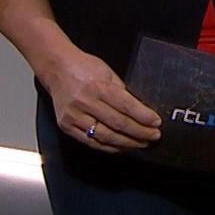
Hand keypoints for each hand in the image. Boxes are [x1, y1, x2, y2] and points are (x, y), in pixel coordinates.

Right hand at [42, 47, 161, 152]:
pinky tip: (120, 146)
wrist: (57, 68)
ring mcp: (74, 116)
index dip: (144, 117)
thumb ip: (122, 92)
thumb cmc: (84, 68)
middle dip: (139, 132)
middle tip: (153, 136)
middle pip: (118, 123)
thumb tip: (141, 112)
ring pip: (105, 136)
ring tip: (140, 143)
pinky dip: (108, 146)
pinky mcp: (67, 126)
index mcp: (98, 87)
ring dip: (126, 143)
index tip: (156, 123)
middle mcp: (85, 102)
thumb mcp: (109, 74)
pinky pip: (91, 142)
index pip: (126, 106)